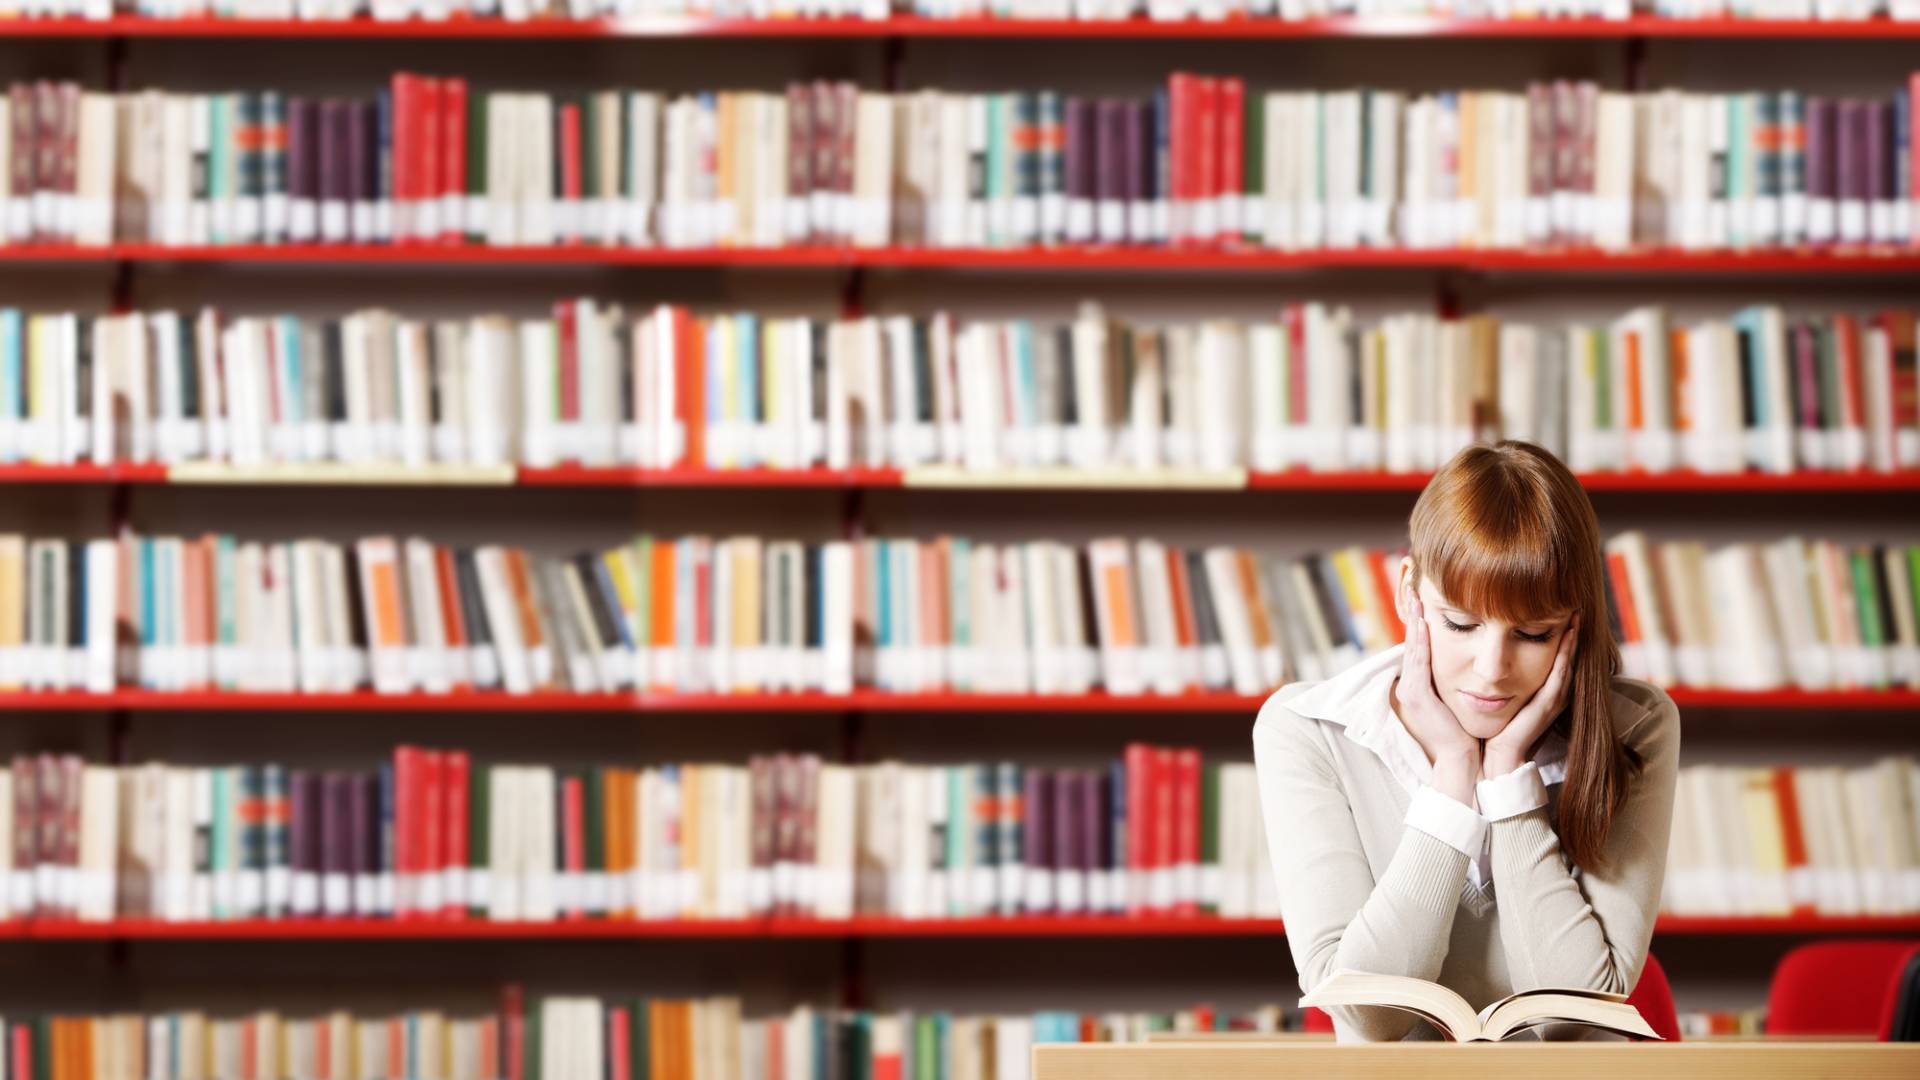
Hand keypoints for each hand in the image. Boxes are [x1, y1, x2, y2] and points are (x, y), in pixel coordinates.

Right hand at [1392, 587, 1480, 804]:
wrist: (1463, 762)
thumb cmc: (1467, 734)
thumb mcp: (1460, 703)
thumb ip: (1461, 682)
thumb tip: (1473, 663)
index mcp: (1422, 686)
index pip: (1420, 646)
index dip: (1421, 621)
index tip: (1425, 597)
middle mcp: (1412, 686)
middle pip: (1412, 641)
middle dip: (1413, 613)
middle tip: (1413, 585)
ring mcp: (1411, 691)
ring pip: (1412, 647)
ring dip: (1414, 620)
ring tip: (1417, 596)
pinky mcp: (1417, 697)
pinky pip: (1417, 662)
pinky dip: (1419, 641)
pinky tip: (1424, 623)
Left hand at [1483, 613, 1579, 779]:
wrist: (1498, 755)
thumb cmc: (1497, 726)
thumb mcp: (1504, 696)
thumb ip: (1508, 679)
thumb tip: (1495, 659)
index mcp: (1544, 691)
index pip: (1558, 658)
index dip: (1562, 637)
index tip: (1562, 613)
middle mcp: (1554, 693)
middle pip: (1567, 657)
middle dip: (1572, 634)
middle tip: (1574, 609)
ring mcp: (1554, 699)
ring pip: (1567, 662)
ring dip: (1572, 640)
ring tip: (1574, 617)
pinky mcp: (1548, 704)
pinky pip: (1560, 674)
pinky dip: (1566, 655)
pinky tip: (1567, 637)